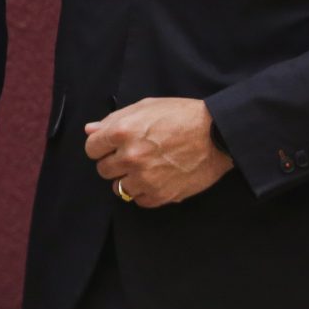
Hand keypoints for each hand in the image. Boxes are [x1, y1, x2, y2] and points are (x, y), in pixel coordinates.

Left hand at [84, 97, 232, 207]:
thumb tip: (90, 130)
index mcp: (122, 132)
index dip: (102, 146)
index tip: (113, 146)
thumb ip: (114, 120)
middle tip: (134, 155)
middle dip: (115, 162)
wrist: (218, 134)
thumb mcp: (146, 107)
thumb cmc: (183, 116)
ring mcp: (145, 178)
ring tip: (146, 168)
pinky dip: (145, 192)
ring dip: (128, 179)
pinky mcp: (161, 195)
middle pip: (103, 169)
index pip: (91, 148)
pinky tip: (156, 179)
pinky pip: (139, 200)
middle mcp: (130, 157)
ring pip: (119, 188)